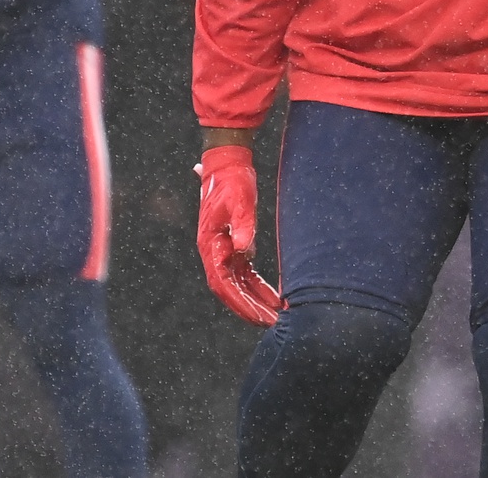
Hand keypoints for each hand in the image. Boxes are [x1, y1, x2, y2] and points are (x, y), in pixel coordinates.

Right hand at [196, 145, 279, 325]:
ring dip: (255, 301)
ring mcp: (223, 250)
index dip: (242, 302)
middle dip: (250, 309)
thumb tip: (245, 249)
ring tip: (276, 317)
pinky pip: (245, 273)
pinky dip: (259, 286)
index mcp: (210, 245)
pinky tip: (275, 297)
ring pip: (239, 284)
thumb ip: (243, 224)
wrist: (226, 162)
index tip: (260, 316)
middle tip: (273, 325)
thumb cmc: (233, 180)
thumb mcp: (241, 200)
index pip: (224, 284)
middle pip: (231, 290)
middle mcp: (213, 252)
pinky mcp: (234, 245)